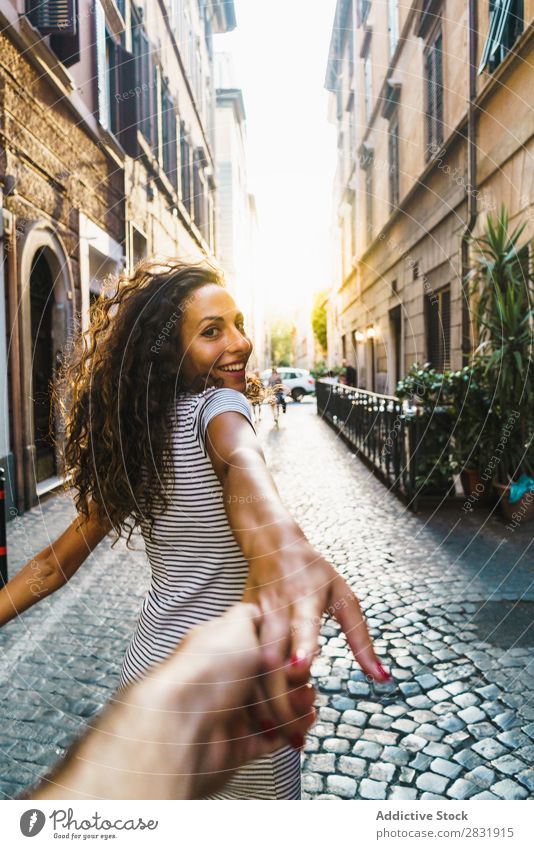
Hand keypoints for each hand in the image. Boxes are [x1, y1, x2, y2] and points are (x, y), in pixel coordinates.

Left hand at [32, 603, 315, 799]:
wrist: (182, 725)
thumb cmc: (204, 672)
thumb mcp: (233, 624)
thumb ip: (247, 616)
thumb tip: (255, 611)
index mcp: (220, 648)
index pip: (258, 646)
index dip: (281, 650)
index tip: (297, 654)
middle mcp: (221, 679)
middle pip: (267, 680)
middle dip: (292, 682)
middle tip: (304, 684)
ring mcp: (227, 712)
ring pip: (271, 710)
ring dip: (294, 707)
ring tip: (305, 705)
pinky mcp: (234, 744)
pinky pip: (268, 739)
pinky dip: (287, 733)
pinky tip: (299, 726)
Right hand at [243, 541, 387, 734]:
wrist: (273, 544)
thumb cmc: (315, 573)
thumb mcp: (344, 598)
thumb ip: (362, 640)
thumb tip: (383, 678)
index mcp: (305, 598)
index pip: (302, 623)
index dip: (301, 645)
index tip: (300, 669)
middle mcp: (276, 608)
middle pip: (271, 656)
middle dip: (281, 697)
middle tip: (296, 735)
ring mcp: (254, 617)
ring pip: (251, 666)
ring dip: (264, 702)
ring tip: (281, 735)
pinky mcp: (239, 626)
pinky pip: (241, 665)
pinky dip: (249, 692)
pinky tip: (259, 719)